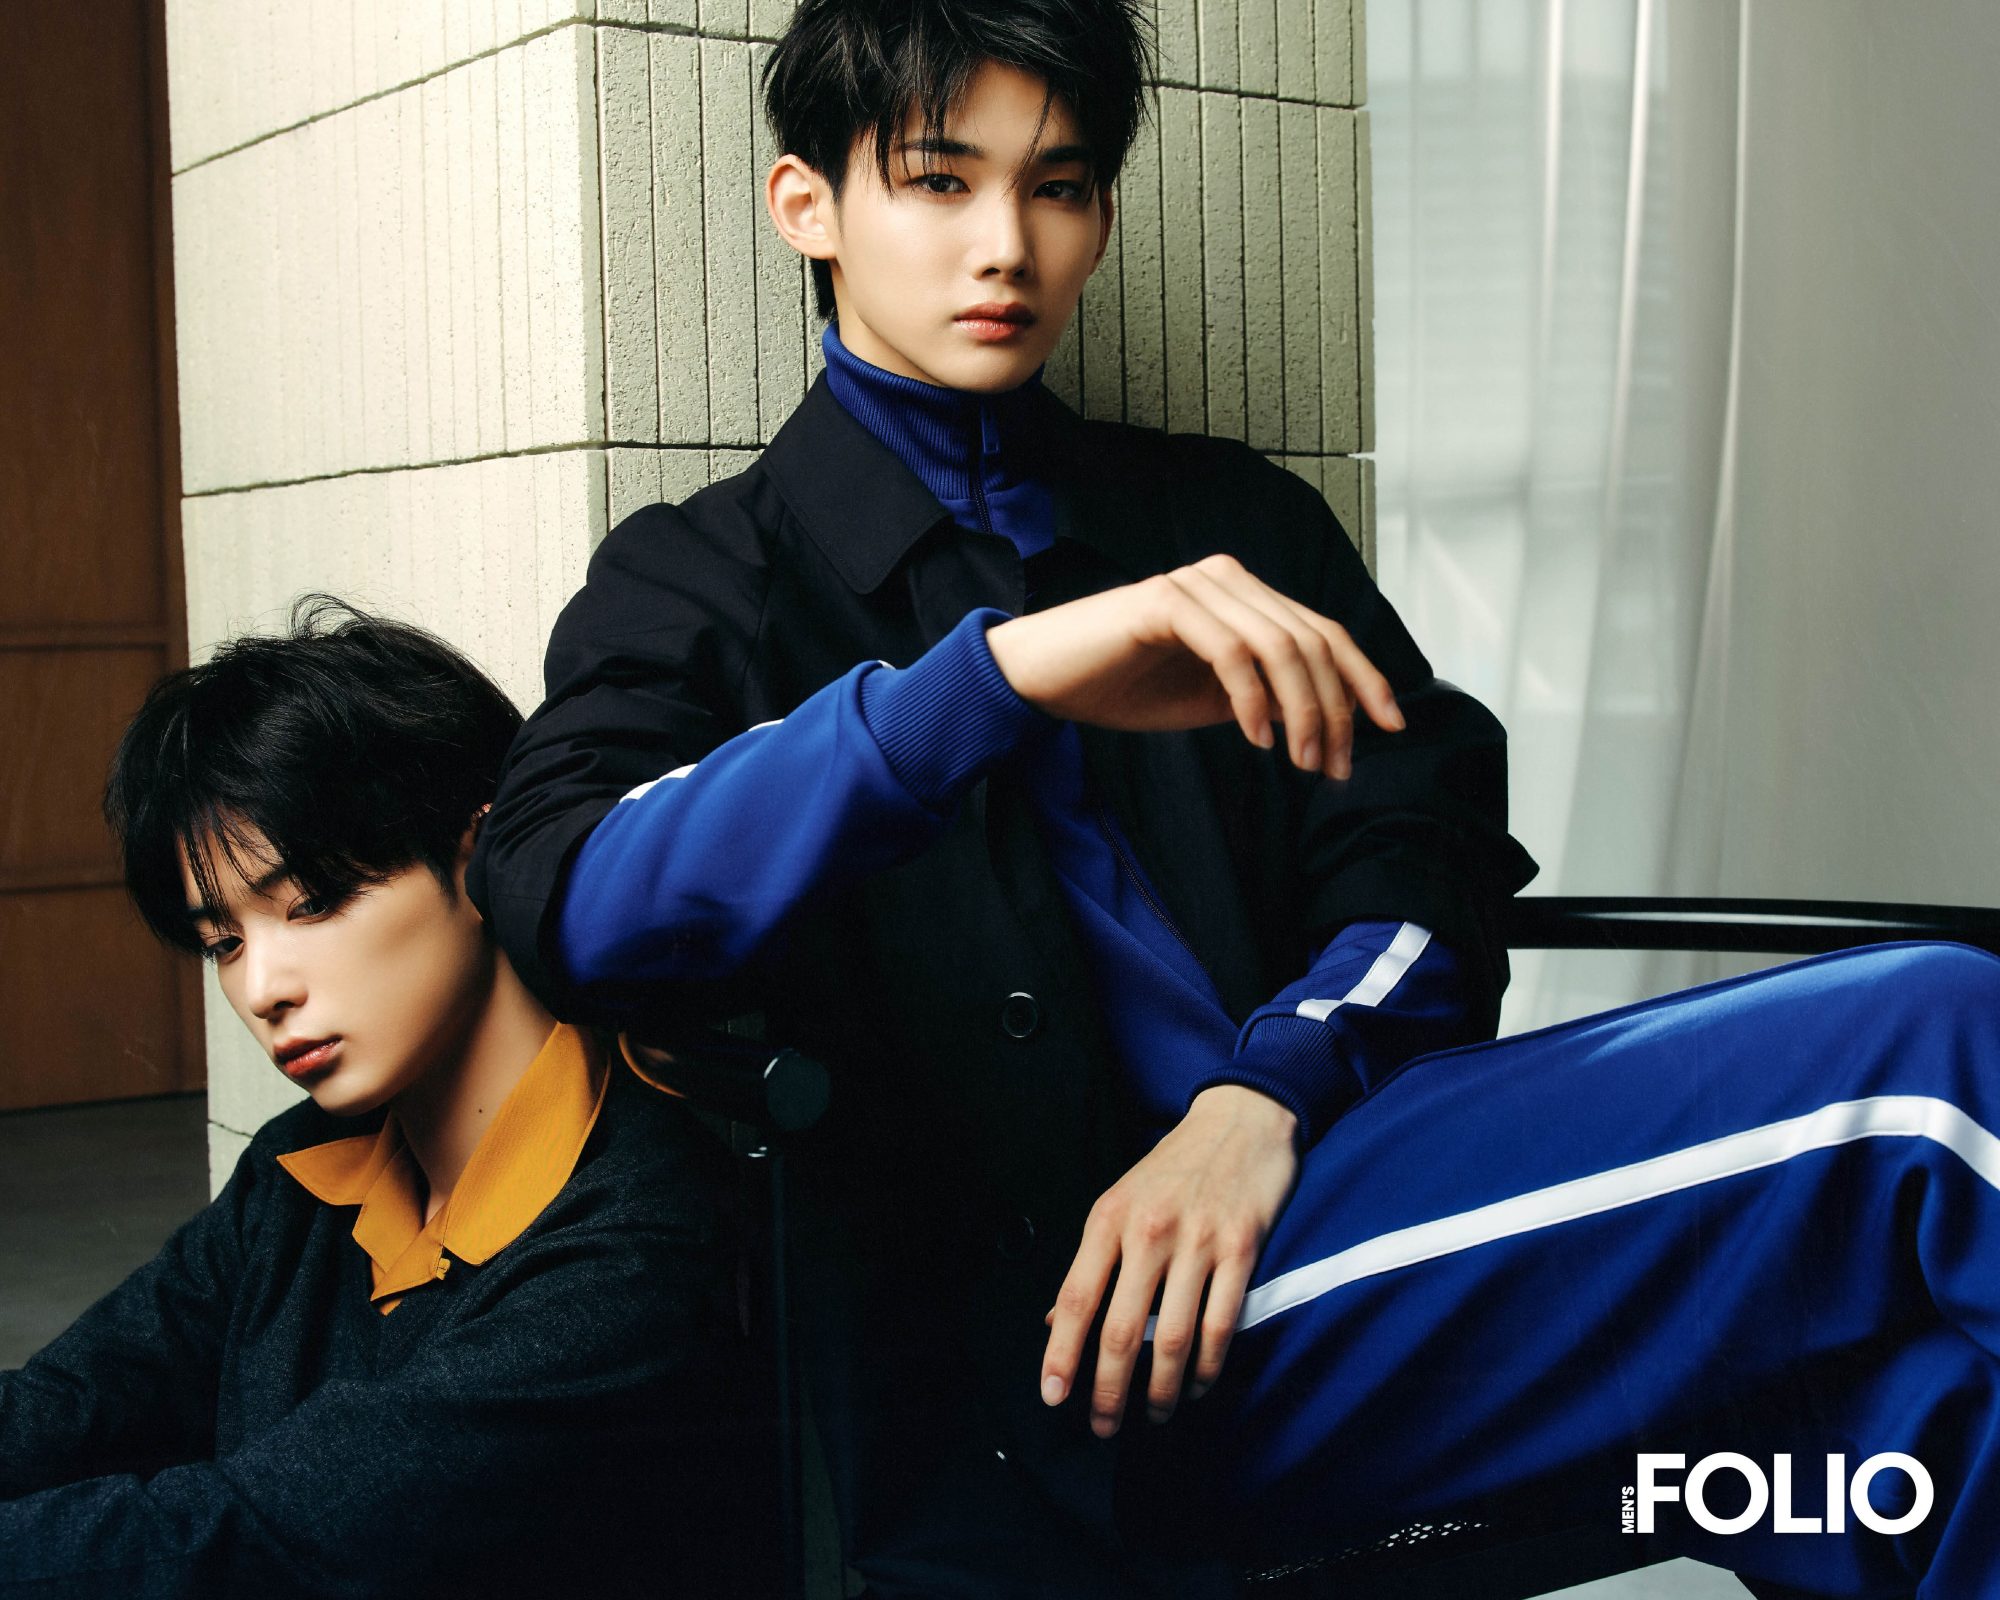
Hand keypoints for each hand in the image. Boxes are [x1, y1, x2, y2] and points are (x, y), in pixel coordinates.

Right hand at [984, 553, 1402, 778]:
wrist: (1045, 676)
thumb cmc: (1124, 685)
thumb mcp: (1213, 698)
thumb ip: (1267, 696)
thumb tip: (1328, 723)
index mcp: (1246, 595)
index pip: (1324, 632)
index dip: (1365, 678)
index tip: (1392, 727)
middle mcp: (1229, 578)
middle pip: (1312, 641)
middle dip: (1335, 710)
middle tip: (1332, 767)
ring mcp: (1198, 585)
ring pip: (1280, 646)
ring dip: (1302, 711)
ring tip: (1300, 762)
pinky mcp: (1165, 602)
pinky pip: (1232, 651)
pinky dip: (1252, 698)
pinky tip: (1256, 738)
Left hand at [1040, 1085, 1300, 1435]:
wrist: (1240, 1119)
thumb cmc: (1173, 1167)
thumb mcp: (1120, 1200)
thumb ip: (1093, 1260)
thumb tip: (1056, 1319)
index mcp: (1109, 1219)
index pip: (1075, 1298)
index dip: (1061, 1354)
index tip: (1053, 1396)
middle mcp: (1149, 1231)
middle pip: (1120, 1330)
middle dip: (1108, 1390)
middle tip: (1103, 1426)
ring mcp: (1197, 1241)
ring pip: (1172, 1337)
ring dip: (1159, 1390)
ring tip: (1153, 1414)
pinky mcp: (1241, 1249)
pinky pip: (1219, 1324)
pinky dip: (1207, 1367)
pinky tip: (1196, 1386)